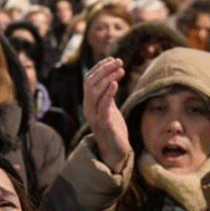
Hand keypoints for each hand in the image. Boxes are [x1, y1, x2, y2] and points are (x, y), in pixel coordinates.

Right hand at [83, 58, 131, 172]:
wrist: (115, 151)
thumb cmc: (113, 128)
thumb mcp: (109, 108)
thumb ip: (107, 94)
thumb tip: (112, 77)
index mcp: (89, 103)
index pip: (88, 79)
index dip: (99, 67)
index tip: (113, 59)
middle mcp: (88, 108)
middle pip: (90, 82)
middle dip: (104, 69)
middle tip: (119, 61)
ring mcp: (94, 116)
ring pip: (94, 92)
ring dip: (108, 77)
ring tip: (120, 69)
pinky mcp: (103, 124)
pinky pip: (103, 105)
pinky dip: (108, 92)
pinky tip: (116, 83)